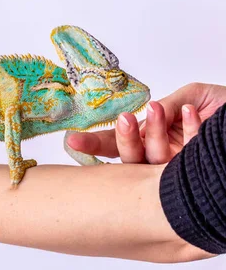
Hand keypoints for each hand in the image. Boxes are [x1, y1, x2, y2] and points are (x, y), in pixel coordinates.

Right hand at [67, 83, 225, 163]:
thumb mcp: (191, 96)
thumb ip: (165, 105)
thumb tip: (143, 115)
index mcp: (153, 137)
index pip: (117, 144)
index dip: (94, 143)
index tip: (72, 141)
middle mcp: (161, 156)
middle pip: (129, 159)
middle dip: (122, 139)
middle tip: (123, 121)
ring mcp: (178, 168)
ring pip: (153, 160)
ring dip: (154, 133)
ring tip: (159, 110)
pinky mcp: (196, 173)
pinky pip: (186, 158)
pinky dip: (190, 132)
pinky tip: (193, 113)